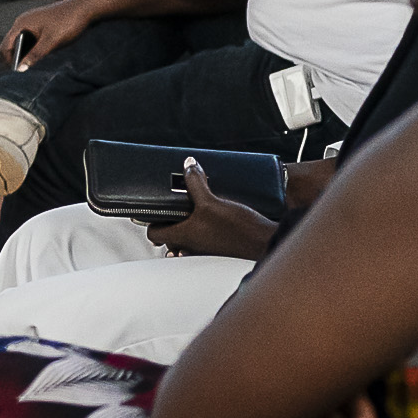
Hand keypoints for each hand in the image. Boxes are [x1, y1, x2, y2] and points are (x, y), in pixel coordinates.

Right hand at [2, 0, 100, 67]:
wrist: (84, 7)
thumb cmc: (68, 22)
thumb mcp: (52, 41)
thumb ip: (35, 55)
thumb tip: (19, 69)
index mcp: (21, 24)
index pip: (5, 46)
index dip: (8, 61)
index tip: (18, 74)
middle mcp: (23, 22)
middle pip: (10, 44)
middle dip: (15, 58)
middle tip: (26, 72)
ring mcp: (31, 22)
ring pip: (20, 41)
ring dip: (24, 53)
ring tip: (35, 64)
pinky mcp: (39, 23)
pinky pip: (29, 38)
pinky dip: (32, 48)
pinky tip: (44, 54)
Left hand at [154, 161, 278, 259]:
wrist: (267, 243)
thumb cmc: (239, 229)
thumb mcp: (212, 201)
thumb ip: (195, 183)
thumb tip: (188, 165)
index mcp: (183, 237)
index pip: (154, 234)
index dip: (151, 221)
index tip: (154, 209)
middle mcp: (191, 248)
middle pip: (170, 237)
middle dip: (171, 221)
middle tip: (176, 206)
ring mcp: (206, 252)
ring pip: (187, 240)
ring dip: (188, 226)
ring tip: (195, 210)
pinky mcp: (222, 251)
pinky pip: (205, 241)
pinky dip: (204, 231)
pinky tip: (213, 218)